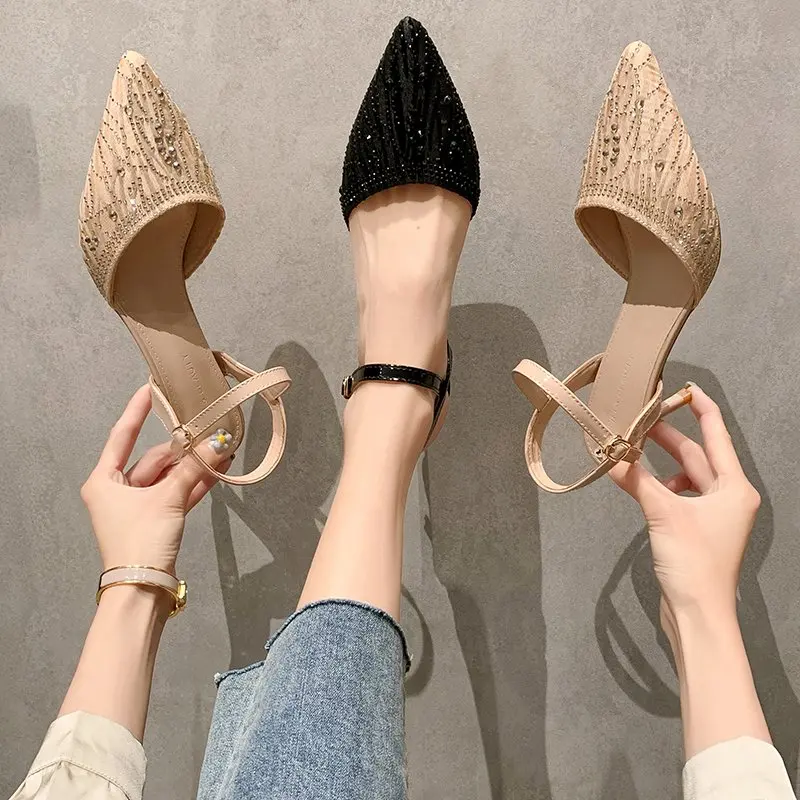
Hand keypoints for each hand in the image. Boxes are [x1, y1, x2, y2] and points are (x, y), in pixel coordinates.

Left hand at [80, 385, 231, 573]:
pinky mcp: (156, 520)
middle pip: (153, 459)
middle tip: (209, 429)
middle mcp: (117, 490)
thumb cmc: (141, 540)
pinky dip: (195, 483)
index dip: (137, 411)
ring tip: (221, 448)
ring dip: (193, 465)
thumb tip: (221, 442)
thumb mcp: (167, 499)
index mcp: (104, 481)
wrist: (143, 589)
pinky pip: (176, 493)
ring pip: (168, 477)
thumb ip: (194, 468)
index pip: (122, 436)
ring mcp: (138, 506)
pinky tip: (218, 469)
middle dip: (182, 448)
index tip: (150, 388)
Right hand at [610, 384, 760, 623]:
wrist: (699, 615)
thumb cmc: (694, 563)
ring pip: (686, 476)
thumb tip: (609, 456)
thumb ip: (637, 480)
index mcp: (734, 487)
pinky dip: (659, 487)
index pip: (716, 436)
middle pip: (697, 455)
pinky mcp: (699, 531)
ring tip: (633, 453)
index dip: (701, 408)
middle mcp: (729, 497)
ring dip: (660, 465)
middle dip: (667, 437)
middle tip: (639, 419)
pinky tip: (640, 487)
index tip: (684, 388)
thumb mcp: (663, 514)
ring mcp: (715, 515)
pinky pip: (678, 496)